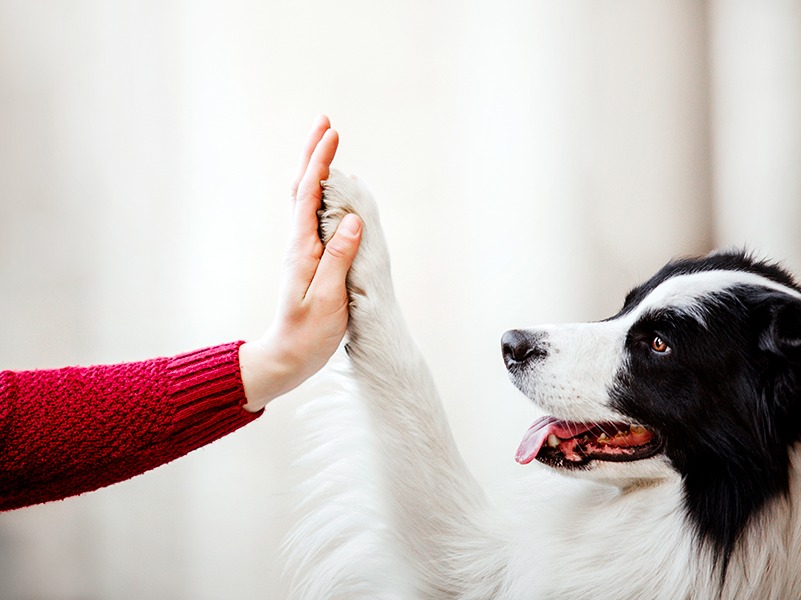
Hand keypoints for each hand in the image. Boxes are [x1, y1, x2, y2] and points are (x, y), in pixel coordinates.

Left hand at [239, 116, 361, 411]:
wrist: (289, 356)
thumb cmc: (308, 333)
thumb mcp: (327, 298)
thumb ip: (339, 257)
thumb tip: (352, 219)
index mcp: (303, 248)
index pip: (309, 195)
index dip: (320, 162)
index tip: (332, 134)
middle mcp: (300, 243)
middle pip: (302, 189)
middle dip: (314, 154)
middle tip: (325, 123)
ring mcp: (304, 251)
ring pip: (306, 200)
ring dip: (316, 170)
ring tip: (327, 145)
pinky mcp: (311, 260)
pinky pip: (314, 218)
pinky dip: (321, 194)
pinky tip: (331, 190)